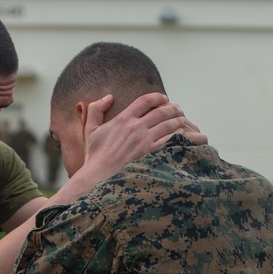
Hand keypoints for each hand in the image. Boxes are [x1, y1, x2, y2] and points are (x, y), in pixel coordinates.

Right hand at [81, 92, 202, 177]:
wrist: (98, 176)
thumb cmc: (95, 155)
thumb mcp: (90, 129)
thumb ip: (95, 109)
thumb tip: (108, 97)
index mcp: (123, 118)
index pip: (145, 100)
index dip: (158, 97)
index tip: (164, 98)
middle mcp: (136, 127)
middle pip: (161, 111)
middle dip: (172, 108)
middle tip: (177, 109)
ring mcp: (144, 141)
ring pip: (168, 124)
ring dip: (178, 120)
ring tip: (182, 120)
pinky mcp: (151, 154)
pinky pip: (170, 140)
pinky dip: (178, 135)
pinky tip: (181, 134)